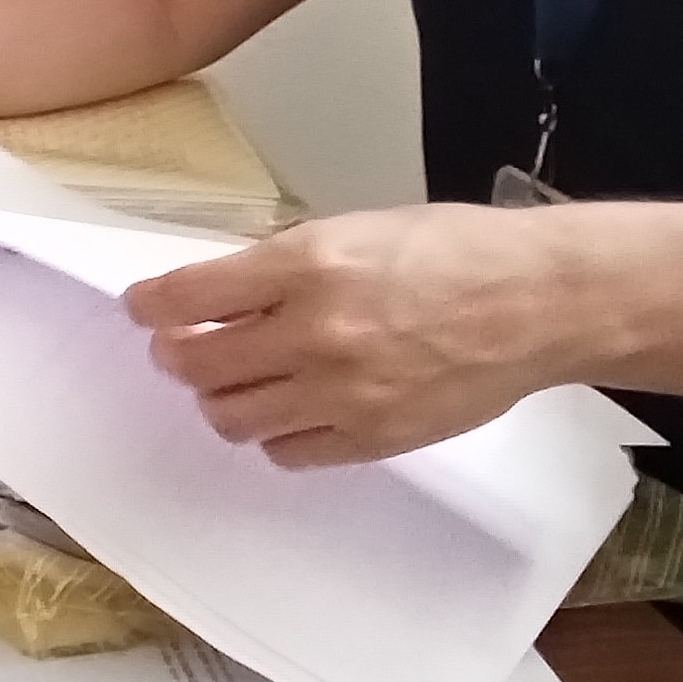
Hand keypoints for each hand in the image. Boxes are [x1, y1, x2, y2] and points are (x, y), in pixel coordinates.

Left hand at [127, 204, 574, 467]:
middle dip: (177, 357)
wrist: (540, 302)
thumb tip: (219, 292)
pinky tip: (290, 409)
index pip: (189, 296)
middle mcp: (316, 332)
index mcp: (309, 264)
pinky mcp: (371, 439)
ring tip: (236, 382)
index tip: (142, 309)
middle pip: (198, 366)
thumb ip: (284, 263)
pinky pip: (287, 452)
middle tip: (181, 349)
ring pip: (232, 418)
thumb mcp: (357, 229)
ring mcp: (342, 394)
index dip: (151, 306)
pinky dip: (275, 434)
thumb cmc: (457, 253)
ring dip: (220, 399)